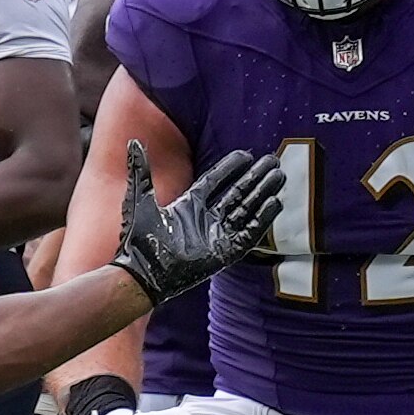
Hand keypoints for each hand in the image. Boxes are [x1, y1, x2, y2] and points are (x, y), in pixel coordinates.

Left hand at [108, 141, 285, 304]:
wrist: (142, 273)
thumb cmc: (138, 240)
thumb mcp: (140, 199)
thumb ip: (140, 171)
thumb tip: (133, 142)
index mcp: (188, 205)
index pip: (215, 181)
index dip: (230, 168)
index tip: (246, 154)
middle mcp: (205, 219)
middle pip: (237, 193)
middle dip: (255, 177)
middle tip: (273, 161)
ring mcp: (217, 236)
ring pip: (246, 209)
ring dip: (263, 193)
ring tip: (280, 176)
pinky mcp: (226, 253)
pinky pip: (249, 233)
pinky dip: (262, 218)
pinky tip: (275, 202)